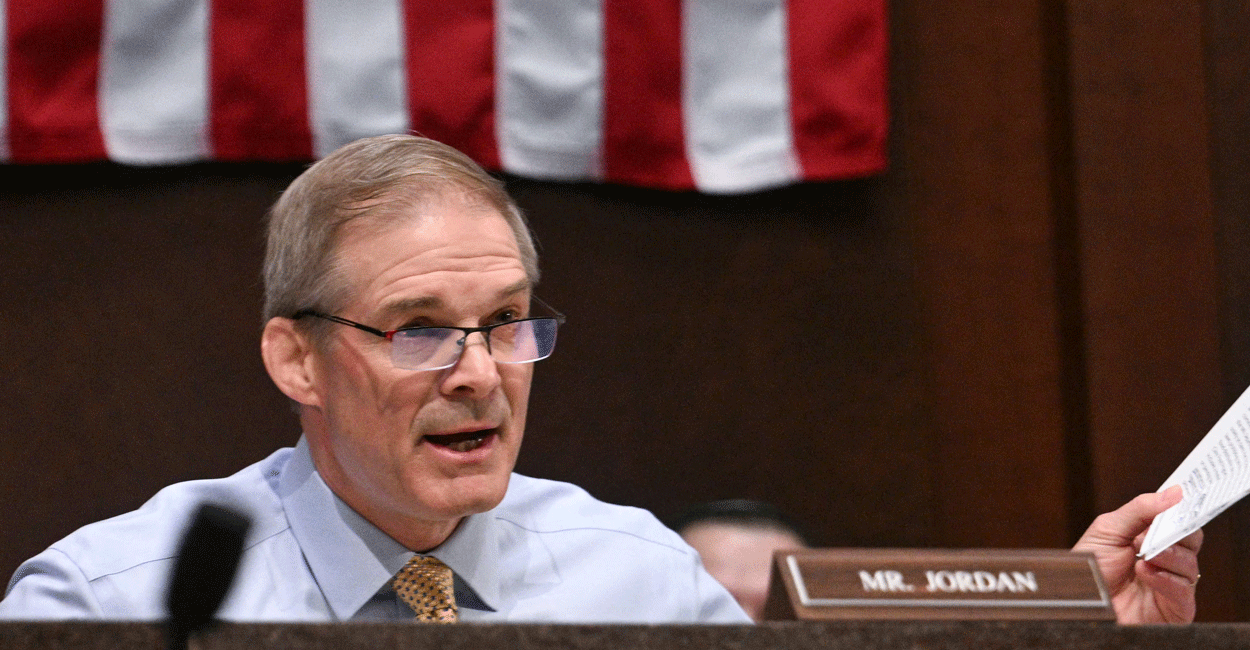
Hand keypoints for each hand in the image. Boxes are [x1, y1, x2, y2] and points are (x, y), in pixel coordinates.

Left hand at [1072, 486, 1202, 623]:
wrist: (1079, 604)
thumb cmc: (1090, 569)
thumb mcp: (1109, 530)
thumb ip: (1140, 510)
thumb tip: (1174, 492)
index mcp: (1152, 537)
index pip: (1179, 519)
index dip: (1183, 508)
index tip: (1183, 497)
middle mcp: (1165, 559)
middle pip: (1191, 539)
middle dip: (1176, 530)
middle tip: (1156, 531)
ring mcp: (1171, 583)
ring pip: (1190, 563)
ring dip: (1167, 555)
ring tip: (1143, 555)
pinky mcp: (1174, 608)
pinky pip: (1184, 590)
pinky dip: (1167, 579)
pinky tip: (1146, 573)